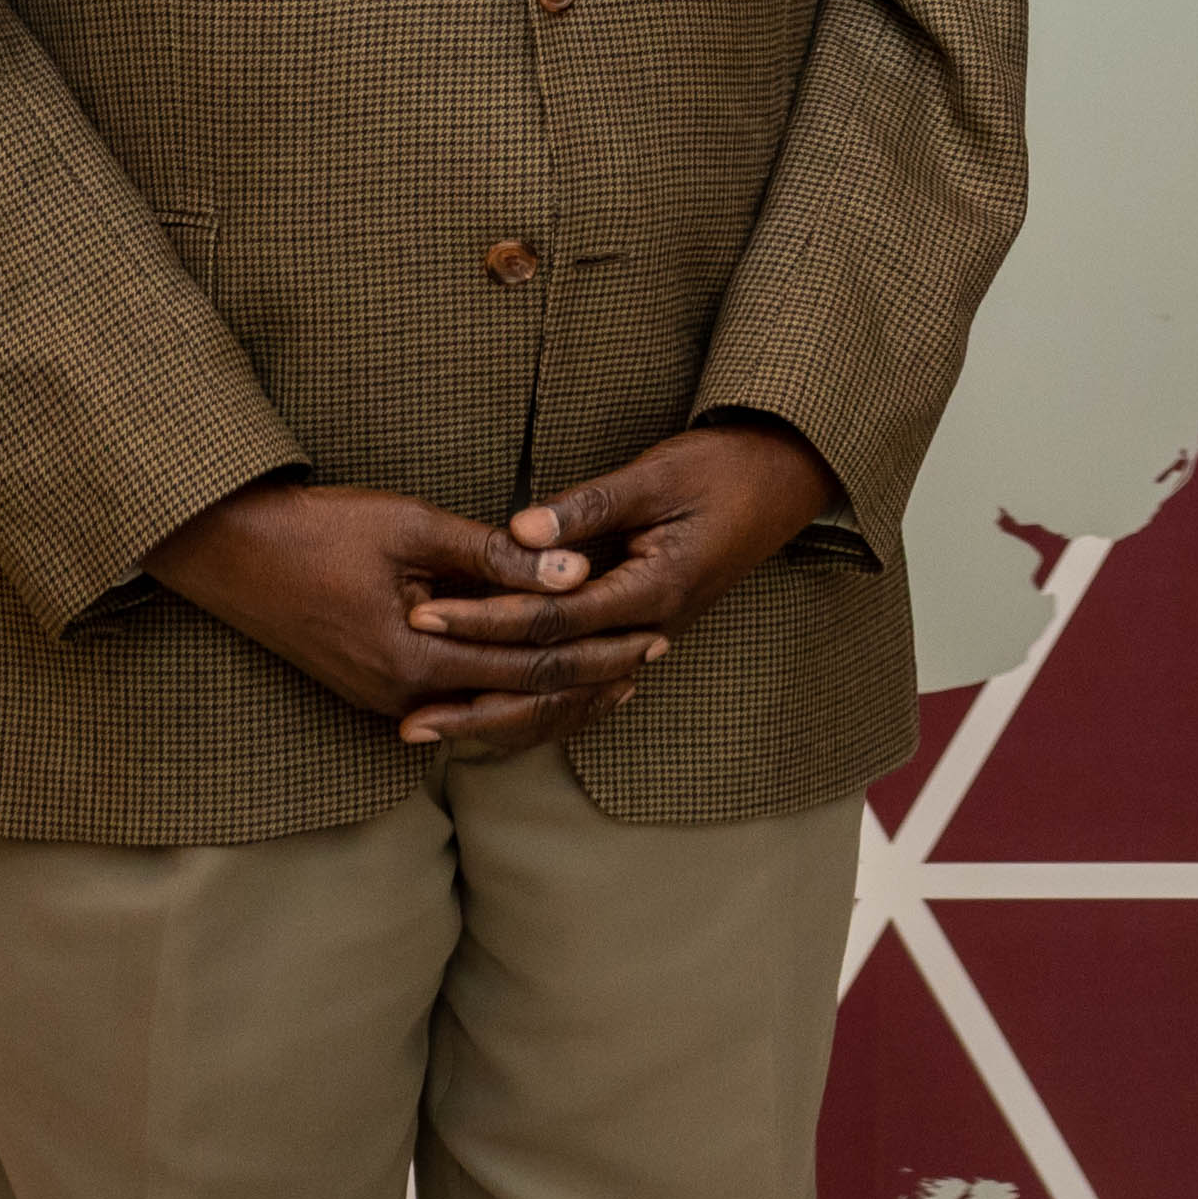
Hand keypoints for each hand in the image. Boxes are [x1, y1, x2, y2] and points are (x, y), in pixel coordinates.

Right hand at [142, 479, 668, 762]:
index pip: (530, 669)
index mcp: (413, 661)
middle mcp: (400, 699)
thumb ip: (494, 555)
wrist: (230, 553)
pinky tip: (543, 674)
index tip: (654, 632)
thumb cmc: (320, 529)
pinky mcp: (374, 691)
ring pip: (488, 712)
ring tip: (617, 677)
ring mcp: (383, 701)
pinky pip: (457, 704)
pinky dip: (506, 691)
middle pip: (517, 702)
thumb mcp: (413, 527)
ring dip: (553, 694)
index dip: (597, 652)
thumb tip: (573, 568)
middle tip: (655, 656)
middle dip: (589, 679)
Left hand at [391, 420, 839, 749]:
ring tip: (438, 730)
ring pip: (570, 701)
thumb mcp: (656, 475)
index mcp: (656, 589)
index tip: (422, 615)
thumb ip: (587, 508)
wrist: (787, 478)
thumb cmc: (723, 468)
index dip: (484, 619)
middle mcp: (653, 629)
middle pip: (555, 683)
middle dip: (478, 696)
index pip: (552, 619)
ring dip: (502, 718)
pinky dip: (540, 707)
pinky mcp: (646, 633)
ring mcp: (652, 638)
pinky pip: (586, 688)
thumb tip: (518, 530)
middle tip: (410, 714)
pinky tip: (498, 718)